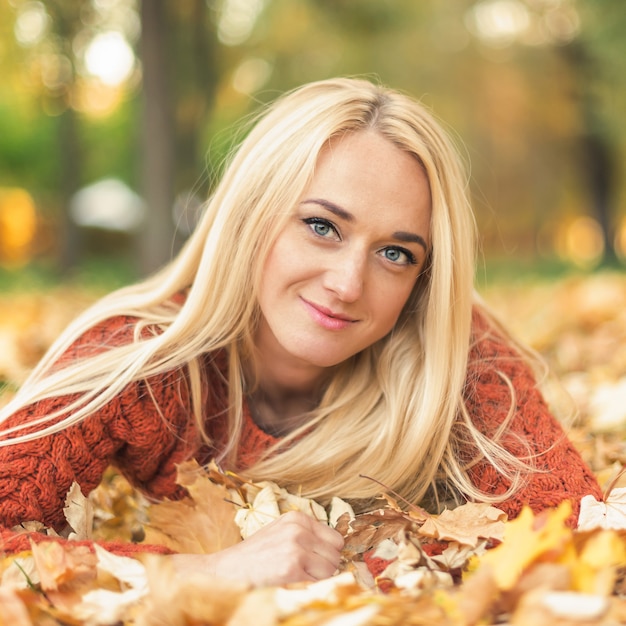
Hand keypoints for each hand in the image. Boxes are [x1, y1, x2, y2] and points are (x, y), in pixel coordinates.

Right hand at [169, 510, 343, 586]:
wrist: (225, 572)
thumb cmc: (254, 557)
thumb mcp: (281, 535)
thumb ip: (306, 537)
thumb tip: (335, 553)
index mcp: (297, 518)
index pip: (336, 539)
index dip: (328, 554)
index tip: (317, 563)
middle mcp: (299, 530)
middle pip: (335, 556)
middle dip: (325, 568)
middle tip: (304, 574)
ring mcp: (296, 548)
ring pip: (331, 571)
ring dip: (318, 580)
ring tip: (295, 579)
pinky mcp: (292, 569)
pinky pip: (319, 584)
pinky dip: (309, 590)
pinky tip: (290, 585)